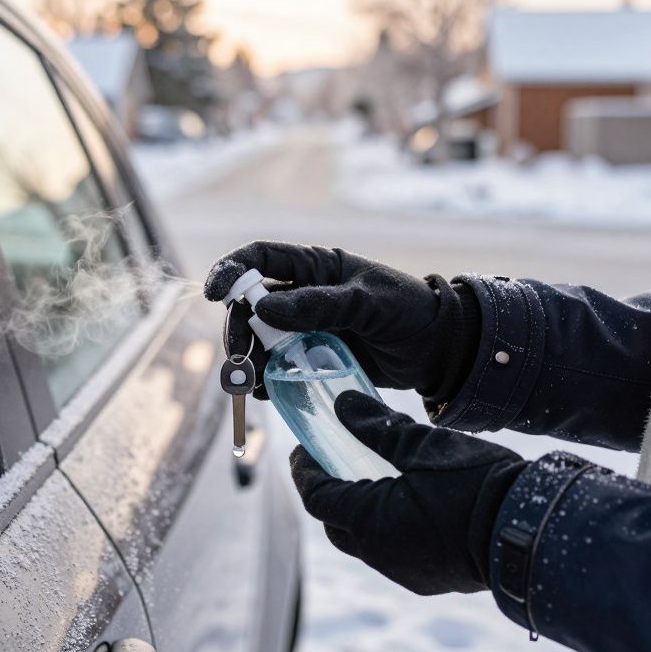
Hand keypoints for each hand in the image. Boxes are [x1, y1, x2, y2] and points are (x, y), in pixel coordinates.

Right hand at [203, 241, 476, 400]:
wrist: (437, 351)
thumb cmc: (408, 312)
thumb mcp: (368, 302)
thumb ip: (320, 304)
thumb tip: (263, 309)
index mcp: (314, 268)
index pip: (260, 258)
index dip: (231, 271)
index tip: (213, 294)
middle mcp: (300, 295)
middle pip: (248, 307)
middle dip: (236, 332)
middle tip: (238, 362)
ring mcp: (303, 329)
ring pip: (257, 341)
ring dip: (245, 361)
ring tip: (248, 384)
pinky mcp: (309, 359)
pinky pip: (275, 368)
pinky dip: (264, 381)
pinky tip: (266, 393)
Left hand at [290, 392, 525, 594]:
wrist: (529, 530)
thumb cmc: (475, 483)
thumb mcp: (421, 444)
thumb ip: (376, 425)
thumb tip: (342, 404)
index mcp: (369, 521)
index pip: (317, 496)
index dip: (305, 471)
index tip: (304, 448)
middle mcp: (379, 553)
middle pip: (335, 524)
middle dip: (328, 493)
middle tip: (333, 463)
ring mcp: (405, 571)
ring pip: (365, 541)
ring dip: (359, 512)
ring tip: (373, 478)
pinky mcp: (430, 579)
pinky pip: (392, 553)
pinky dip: (386, 528)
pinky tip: (407, 505)